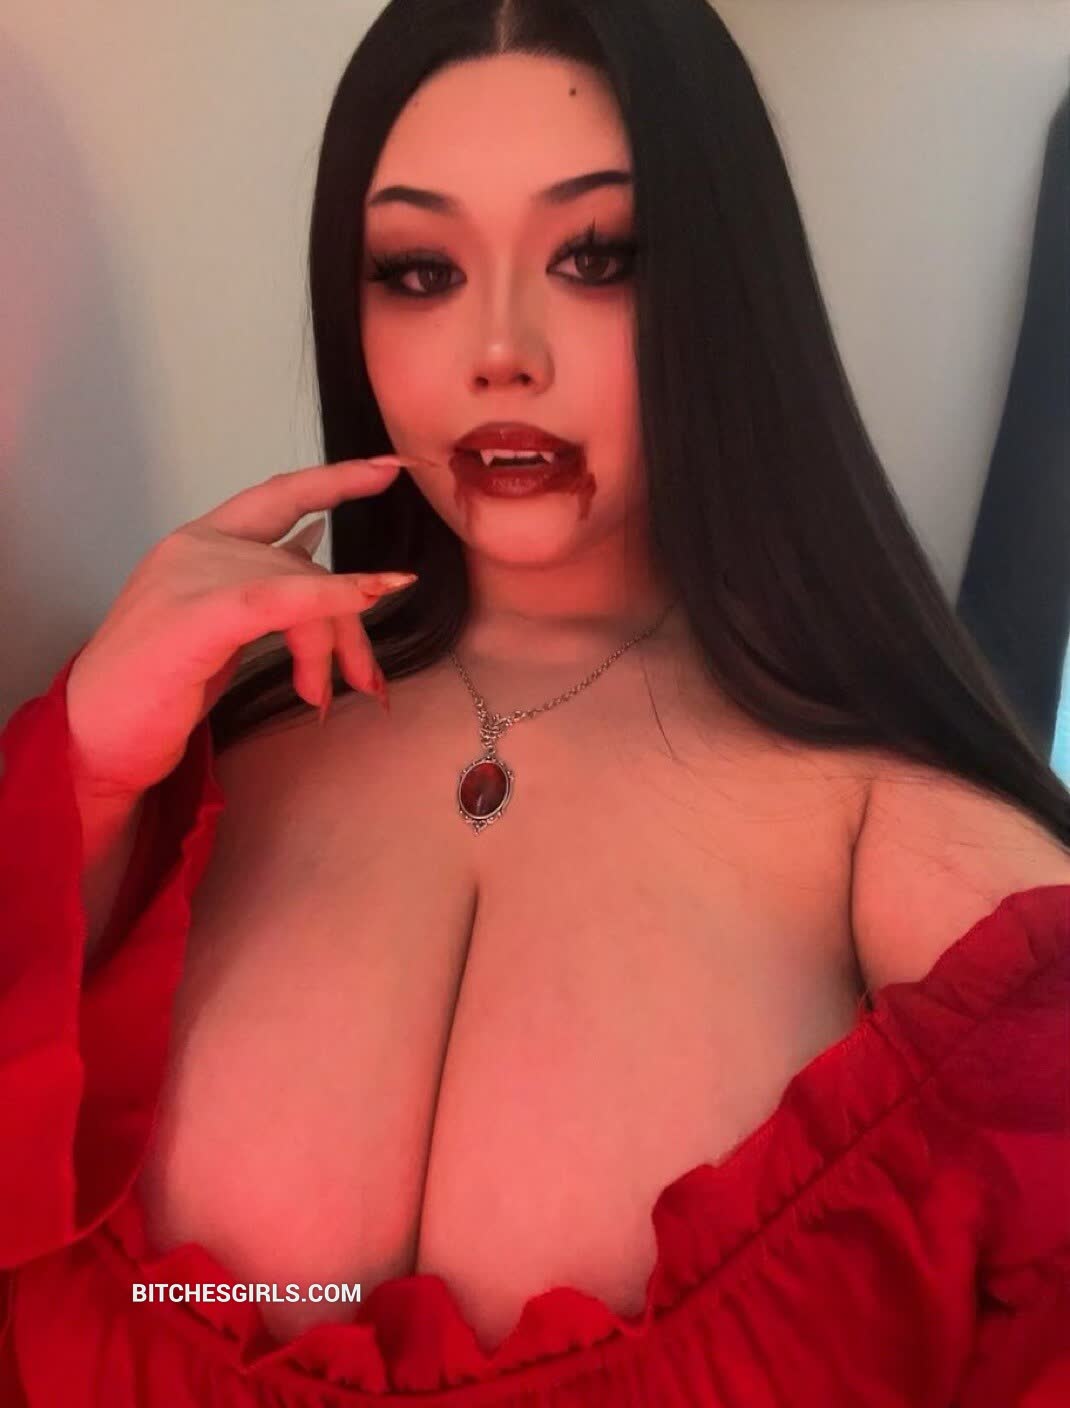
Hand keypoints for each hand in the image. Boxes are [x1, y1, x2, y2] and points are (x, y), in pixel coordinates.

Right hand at [65, 454, 434, 801]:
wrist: (97, 735)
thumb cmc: (158, 686)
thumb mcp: (220, 623)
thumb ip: (262, 583)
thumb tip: (313, 549)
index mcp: (201, 543)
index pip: (278, 495)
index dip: (336, 479)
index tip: (388, 468)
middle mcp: (196, 548)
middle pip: (303, 562)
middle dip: (351, 618)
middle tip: (371, 680)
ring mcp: (191, 577)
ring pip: (299, 587)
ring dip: (337, 645)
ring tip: (353, 691)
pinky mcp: (196, 617)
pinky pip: (279, 598)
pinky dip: (330, 596)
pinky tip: (372, 594)